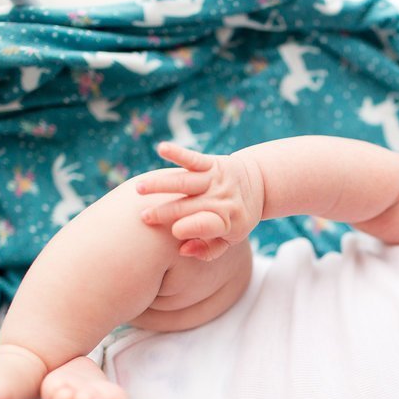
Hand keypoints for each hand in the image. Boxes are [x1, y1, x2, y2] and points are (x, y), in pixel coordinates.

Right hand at [135, 142, 263, 260]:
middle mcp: (220, 199)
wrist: (259, 184)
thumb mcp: (231, 239)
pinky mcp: (212, 163)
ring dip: (161, 184)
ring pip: (185, 182)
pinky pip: (193, 158)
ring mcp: (215, 180)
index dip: (190, 229)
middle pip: (188, 206)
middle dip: (165, 212)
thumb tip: (182, 250)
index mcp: (227, 222)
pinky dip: (178, 153)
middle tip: (142, 218)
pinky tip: (162, 148)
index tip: (174, 232)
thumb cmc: (237, 217)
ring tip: (139, 189)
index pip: (205, 226)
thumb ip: (208, 250)